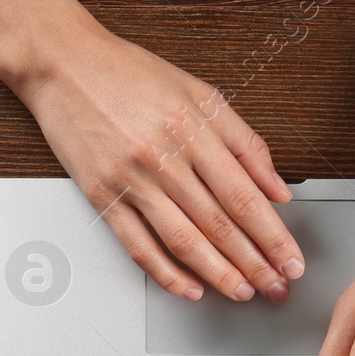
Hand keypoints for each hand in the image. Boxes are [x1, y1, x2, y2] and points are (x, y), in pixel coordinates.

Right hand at [17, 27, 304, 302]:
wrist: (63, 62)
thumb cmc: (130, 74)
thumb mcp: (199, 93)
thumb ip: (244, 142)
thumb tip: (278, 188)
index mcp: (194, 129)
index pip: (245, 196)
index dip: (272, 235)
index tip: (291, 260)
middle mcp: (164, 156)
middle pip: (220, 223)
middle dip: (255, 263)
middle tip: (277, 288)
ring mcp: (132, 179)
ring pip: (184, 239)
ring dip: (218, 273)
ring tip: (243, 293)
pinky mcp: (102, 195)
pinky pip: (139, 244)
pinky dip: (166, 272)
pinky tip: (189, 289)